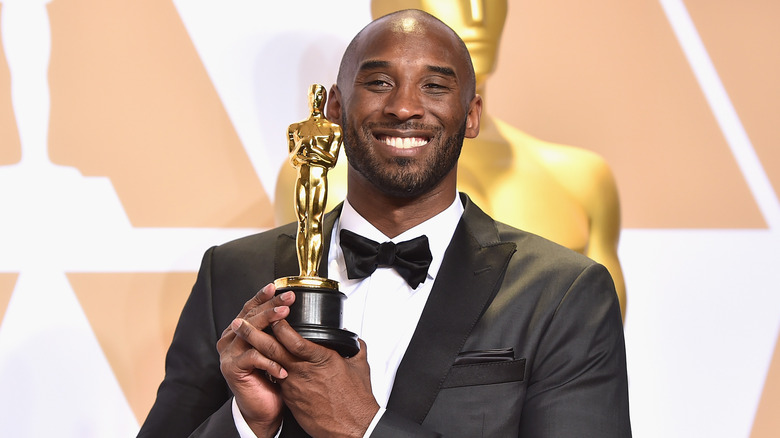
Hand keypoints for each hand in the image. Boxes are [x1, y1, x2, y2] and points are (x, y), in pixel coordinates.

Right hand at [217, 283, 292, 436]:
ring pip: (250, 333)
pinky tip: (283, 366)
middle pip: (250, 316)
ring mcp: (228, 353)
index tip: (277, 286)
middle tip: (288, 299)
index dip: (262, 296)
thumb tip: (291, 307)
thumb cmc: (271, 376)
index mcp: (238, 331)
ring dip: (269, 323)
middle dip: (270, 306)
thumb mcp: (274, 348)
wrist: (263, 407)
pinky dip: (270, 361)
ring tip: (286, 317)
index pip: (250, 308)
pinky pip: (252, 358)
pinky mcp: (231, 369)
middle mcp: (230, 339)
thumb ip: (275, 330)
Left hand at [232, 301, 379, 437]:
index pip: (293, 339)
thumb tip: (356, 342)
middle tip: (241, 323)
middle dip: (254, 334)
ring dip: (257, 351)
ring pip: (271, 364)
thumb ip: (356, 350)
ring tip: (245, 340)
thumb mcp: (360, 368)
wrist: (351, 429)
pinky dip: (270, 370)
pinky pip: (278, 381)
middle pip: (273, 349)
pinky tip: (263, 363)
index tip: (273, 314)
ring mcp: (294, 387)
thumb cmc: (356, 401)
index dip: (279, 325)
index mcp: (321, 359)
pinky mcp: (291, 400)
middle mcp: (304, 372)